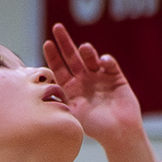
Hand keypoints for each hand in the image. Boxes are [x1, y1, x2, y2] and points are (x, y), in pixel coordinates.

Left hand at [44, 22, 148, 157]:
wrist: (119, 133)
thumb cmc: (95, 128)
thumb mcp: (72, 114)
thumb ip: (60, 100)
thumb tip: (42, 90)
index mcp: (71, 88)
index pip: (59, 68)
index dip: (53, 56)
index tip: (47, 43)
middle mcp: (84, 80)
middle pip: (72, 57)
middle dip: (65, 43)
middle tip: (58, 28)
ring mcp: (100, 77)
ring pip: (90, 58)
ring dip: (87, 52)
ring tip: (84, 48)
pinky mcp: (116, 77)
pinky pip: (109, 64)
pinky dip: (106, 60)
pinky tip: (102, 61)